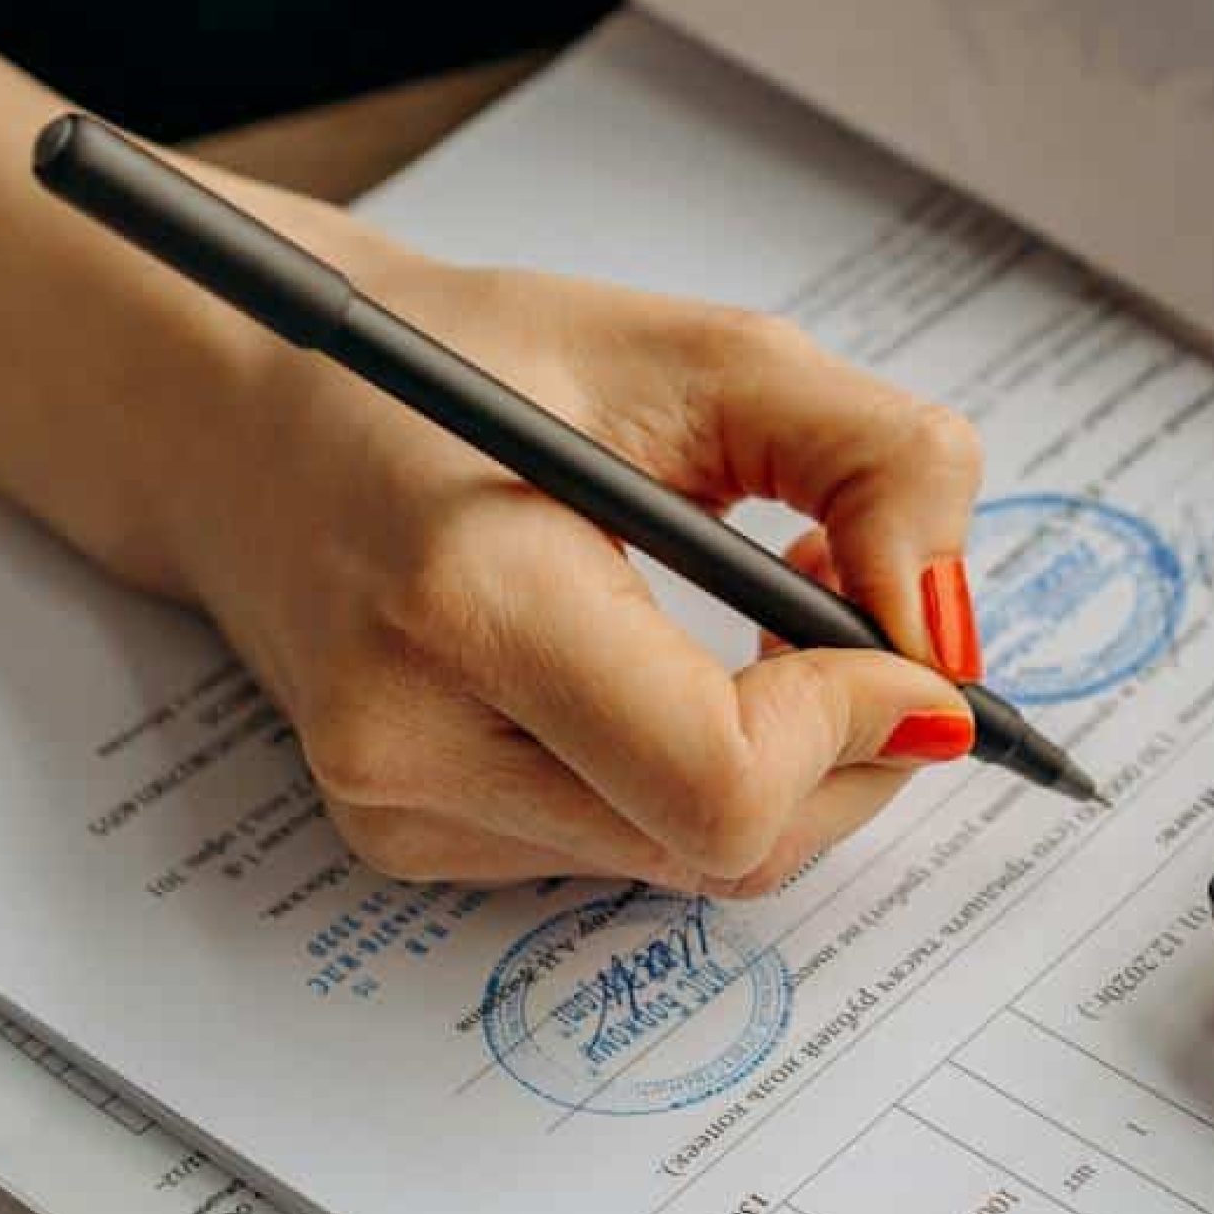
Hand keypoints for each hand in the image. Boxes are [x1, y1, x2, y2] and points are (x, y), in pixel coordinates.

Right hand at [138, 189, 987, 894]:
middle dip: (850, 749)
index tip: (913, 652)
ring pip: (694, 861)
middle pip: (730, 846)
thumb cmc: (477, 363)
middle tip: (855, 617)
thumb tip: (951, 637)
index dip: (857, 727)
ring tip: (764, 626)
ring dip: (783, 762)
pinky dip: (697, 774)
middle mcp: (412, 738)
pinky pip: (629, 848)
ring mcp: (399, 811)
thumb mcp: (703, 353)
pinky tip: (670, 670)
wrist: (262, 411)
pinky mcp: (405, 842)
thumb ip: (875, 465)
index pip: (721, 778)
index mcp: (466, 594)